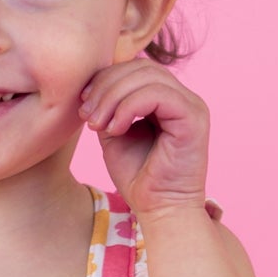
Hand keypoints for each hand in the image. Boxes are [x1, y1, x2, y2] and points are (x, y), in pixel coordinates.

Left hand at [79, 59, 209, 214]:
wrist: (160, 210)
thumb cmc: (138, 177)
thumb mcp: (115, 134)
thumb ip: (110, 106)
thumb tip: (93, 83)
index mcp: (166, 98)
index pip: (135, 68)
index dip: (106, 79)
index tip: (83, 106)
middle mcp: (183, 97)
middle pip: (140, 67)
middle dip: (106, 86)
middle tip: (87, 115)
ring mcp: (191, 105)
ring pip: (147, 76)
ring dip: (113, 98)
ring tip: (98, 125)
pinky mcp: (194, 117)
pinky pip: (158, 94)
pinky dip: (129, 107)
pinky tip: (116, 128)